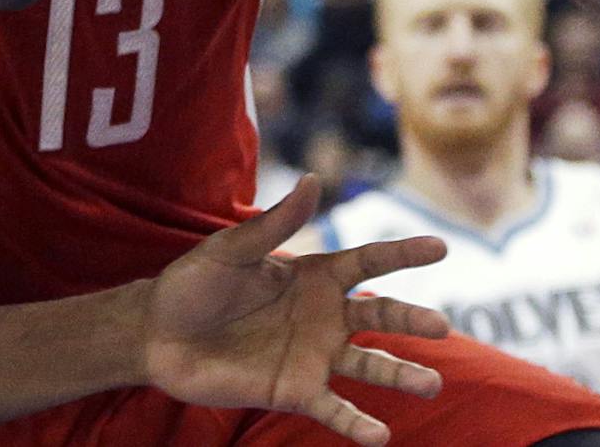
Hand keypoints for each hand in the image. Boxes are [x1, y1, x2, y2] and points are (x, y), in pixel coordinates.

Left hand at [144, 175, 450, 446]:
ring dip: (401, 376)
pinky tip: (381, 436)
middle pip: (380, 317)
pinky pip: (334, 409)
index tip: (440, 246)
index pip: (368, 262)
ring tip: (431, 385)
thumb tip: (314, 178)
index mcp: (313, 275)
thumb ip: (275, 223)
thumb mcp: (231, 249)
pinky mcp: (294, 391)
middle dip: (411, 320)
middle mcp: (324, 316)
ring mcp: (313, 356)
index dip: (403, 253)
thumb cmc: (193, 284)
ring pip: (369, 365)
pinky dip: (357, 424)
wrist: (157, 336)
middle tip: (441, 327)